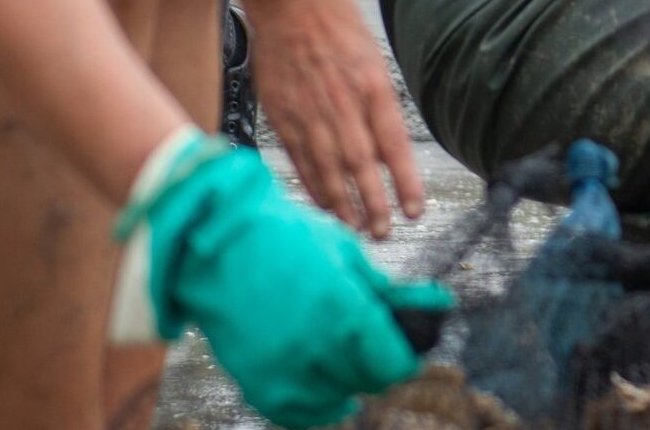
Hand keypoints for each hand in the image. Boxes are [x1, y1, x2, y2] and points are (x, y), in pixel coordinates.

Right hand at [112, 132, 450, 427]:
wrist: (216, 246)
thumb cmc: (285, 238)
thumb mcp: (346, 252)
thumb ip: (386, 290)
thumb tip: (434, 304)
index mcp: (343, 312)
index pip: (394, 363)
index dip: (407, 353)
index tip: (408, 342)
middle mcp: (314, 350)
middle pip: (368, 381)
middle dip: (380, 362)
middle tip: (377, 342)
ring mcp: (283, 371)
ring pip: (336, 399)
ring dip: (348, 380)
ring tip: (345, 354)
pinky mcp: (257, 383)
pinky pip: (297, 414)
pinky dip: (317, 404)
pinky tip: (328, 388)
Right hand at [245, 0, 423, 238]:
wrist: (291, 0)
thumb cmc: (338, 25)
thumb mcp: (372, 59)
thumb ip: (379, 104)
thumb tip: (388, 149)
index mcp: (373, 87)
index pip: (395, 145)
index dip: (405, 182)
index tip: (414, 210)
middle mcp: (343, 104)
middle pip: (361, 166)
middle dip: (373, 204)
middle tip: (383, 232)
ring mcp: (309, 111)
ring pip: (328, 168)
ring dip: (342, 204)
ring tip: (355, 229)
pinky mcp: (282, 113)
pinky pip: (299, 158)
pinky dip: (312, 184)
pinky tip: (323, 203)